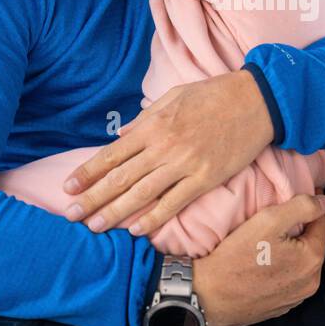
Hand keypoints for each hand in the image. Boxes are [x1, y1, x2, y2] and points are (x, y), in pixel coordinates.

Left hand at [64, 70, 274, 233]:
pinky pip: (174, 202)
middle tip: (70, 216)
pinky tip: (136, 230)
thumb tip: (120, 136)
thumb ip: (145, 119)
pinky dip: (154, 218)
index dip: (88, 172)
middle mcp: (164, 147)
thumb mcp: (174, 96)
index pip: (111, 153)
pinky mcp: (206, 178)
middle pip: (120, 178)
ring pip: (142, 194)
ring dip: (115, 212)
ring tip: (94, 227)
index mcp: (154, 125)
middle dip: (92, 198)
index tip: (68, 187)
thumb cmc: (214, 94)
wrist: (256, 100)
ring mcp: (185, 164)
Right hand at [192, 193, 324, 325]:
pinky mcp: (283, 307)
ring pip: (303, 264)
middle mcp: (311, 282)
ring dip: (294, 251)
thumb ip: (302, 207)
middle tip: (282, 220)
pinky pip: (291, 281)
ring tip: (273, 241)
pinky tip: (267, 264)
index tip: (302, 195)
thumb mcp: (268, 220)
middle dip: (303, 230)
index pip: (323, 223)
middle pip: (314, 244)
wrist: (209, 296)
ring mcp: (297, 298)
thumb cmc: (237, 256)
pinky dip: (285, 269)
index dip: (313, 206)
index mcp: (313, 259)